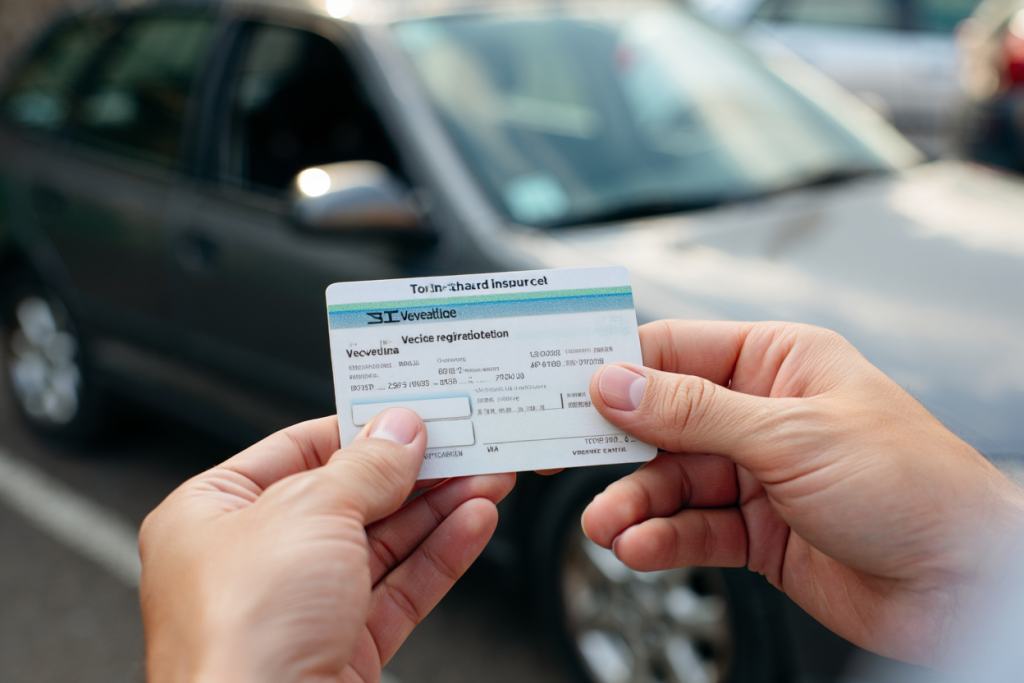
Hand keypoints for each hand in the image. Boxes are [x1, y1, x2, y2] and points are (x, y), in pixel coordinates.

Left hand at [140, 409, 513, 682]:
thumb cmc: (239, 637)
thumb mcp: (308, 514)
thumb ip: (365, 467)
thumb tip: (399, 432)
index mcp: (211, 515)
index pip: (297, 450)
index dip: (359, 429)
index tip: (409, 414)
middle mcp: (251, 561)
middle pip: (348, 497)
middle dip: (412, 472)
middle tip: (462, 444)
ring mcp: (297, 608)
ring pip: (382, 544)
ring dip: (438, 510)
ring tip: (484, 478)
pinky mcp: (339, 648)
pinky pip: (397, 589)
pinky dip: (439, 555)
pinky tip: (472, 524)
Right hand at [582, 320, 1023, 667]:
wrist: (968, 586)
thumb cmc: (914, 486)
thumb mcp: (791, 435)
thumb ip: (693, 411)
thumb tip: (615, 382)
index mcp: (778, 362)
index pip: (676, 350)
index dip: (617, 367)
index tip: (564, 387)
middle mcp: (763, 413)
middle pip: (662, 421)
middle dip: (616, 447)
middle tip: (562, 460)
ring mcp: (758, 474)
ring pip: (670, 481)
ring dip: (633, 504)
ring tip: (607, 526)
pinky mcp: (757, 530)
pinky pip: (692, 527)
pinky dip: (662, 539)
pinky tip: (641, 548)